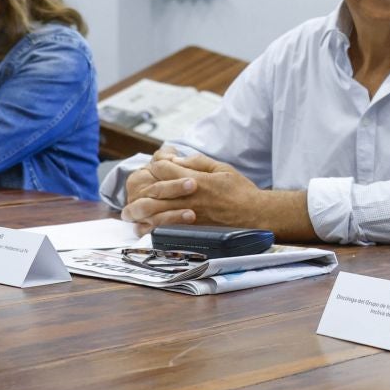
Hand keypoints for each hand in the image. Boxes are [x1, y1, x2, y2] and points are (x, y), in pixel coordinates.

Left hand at [121, 151, 257, 233]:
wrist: (255, 216)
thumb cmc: (240, 192)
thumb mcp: (221, 168)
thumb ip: (197, 161)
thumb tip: (176, 158)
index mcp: (194, 179)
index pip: (161, 167)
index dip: (157, 162)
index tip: (161, 162)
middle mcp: (186, 198)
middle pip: (150, 189)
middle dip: (142, 183)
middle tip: (143, 182)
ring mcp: (185, 216)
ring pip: (150, 211)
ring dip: (139, 207)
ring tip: (135, 206)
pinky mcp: (187, 231)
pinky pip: (160, 228)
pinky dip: (149, 225)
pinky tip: (145, 223)